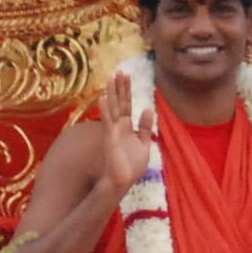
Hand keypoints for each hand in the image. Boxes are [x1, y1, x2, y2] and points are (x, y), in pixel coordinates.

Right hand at [99, 67, 153, 193]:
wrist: (123, 181)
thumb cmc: (131, 166)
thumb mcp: (144, 144)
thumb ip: (145, 127)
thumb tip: (149, 109)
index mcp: (127, 127)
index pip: (127, 104)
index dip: (127, 90)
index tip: (127, 75)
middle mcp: (118, 126)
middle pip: (120, 102)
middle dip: (120, 87)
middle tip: (120, 70)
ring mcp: (113, 131)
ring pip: (112, 108)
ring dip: (111, 93)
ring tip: (111, 78)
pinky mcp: (109, 138)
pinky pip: (108, 122)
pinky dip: (105, 110)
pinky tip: (102, 98)